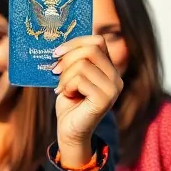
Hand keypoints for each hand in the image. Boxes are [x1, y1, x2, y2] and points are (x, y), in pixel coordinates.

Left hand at [54, 35, 122, 166]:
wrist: (70, 129)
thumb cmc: (69, 100)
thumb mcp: (70, 75)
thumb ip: (72, 59)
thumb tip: (59, 43)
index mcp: (108, 68)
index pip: (98, 41)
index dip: (75, 42)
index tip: (56, 52)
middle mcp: (115, 77)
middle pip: (90, 50)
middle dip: (67, 58)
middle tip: (55, 71)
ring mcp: (113, 88)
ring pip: (82, 65)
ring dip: (65, 76)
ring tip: (62, 88)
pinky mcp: (105, 99)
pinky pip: (80, 80)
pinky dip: (67, 86)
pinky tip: (67, 95)